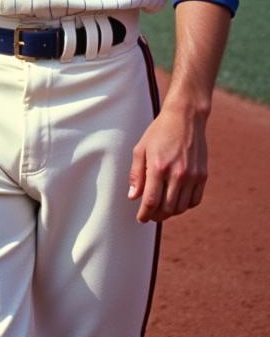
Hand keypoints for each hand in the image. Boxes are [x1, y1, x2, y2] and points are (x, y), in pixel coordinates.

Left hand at [128, 100, 208, 221]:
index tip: (140, 218)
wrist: (185, 118)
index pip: (151, 200)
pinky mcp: (203, 176)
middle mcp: (177, 174)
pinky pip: (195, 200)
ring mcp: (192, 176)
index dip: (145, 213)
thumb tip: (133, 196)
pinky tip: (176, 201)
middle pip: (167, 208)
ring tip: (162, 209)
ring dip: (171, 212)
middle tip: (150, 215)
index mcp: (158, 167)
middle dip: (157, 215)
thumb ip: (136, 174)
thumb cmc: (159, 132)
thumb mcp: (141, 148)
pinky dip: (185, 206)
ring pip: (182, 207)